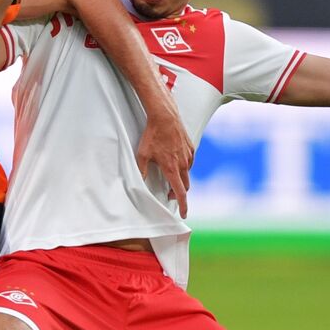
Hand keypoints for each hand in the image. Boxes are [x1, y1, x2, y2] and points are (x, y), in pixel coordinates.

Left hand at [135, 103, 193, 217]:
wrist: (165, 116)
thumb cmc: (153, 135)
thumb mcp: (142, 155)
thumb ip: (141, 171)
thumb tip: (138, 183)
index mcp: (171, 168)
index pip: (180, 192)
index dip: (183, 205)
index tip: (185, 214)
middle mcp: (183, 164)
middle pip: (185, 186)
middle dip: (179, 193)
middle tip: (170, 194)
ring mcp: (188, 155)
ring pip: (188, 173)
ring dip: (181, 178)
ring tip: (170, 176)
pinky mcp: (191, 147)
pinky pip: (190, 162)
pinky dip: (184, 166)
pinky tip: (176, 162)